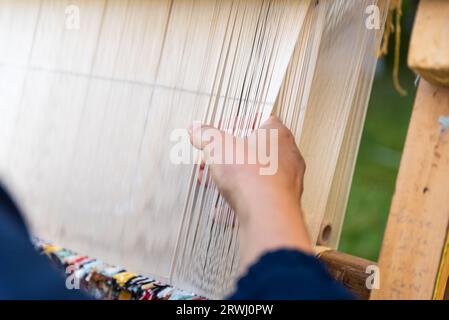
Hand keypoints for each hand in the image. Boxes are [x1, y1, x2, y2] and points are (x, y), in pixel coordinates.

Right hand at [189, 116, 312, 271]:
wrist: (266, 213)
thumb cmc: (252, 174)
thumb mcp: (218, 146)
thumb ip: (206, 135)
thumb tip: (197, 129)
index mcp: (278, 136)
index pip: (263, 121)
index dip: (241, 124)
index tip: (224, 132)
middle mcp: (287, 158)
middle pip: (257, 152)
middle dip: (230, 156)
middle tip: (214, 159)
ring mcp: (286, 183)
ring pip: (256, 177)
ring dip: (232, 179)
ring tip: (211, 181)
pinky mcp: (279, 205)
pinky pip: (256, 201)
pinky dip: (238, 203)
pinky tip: (219, 209)